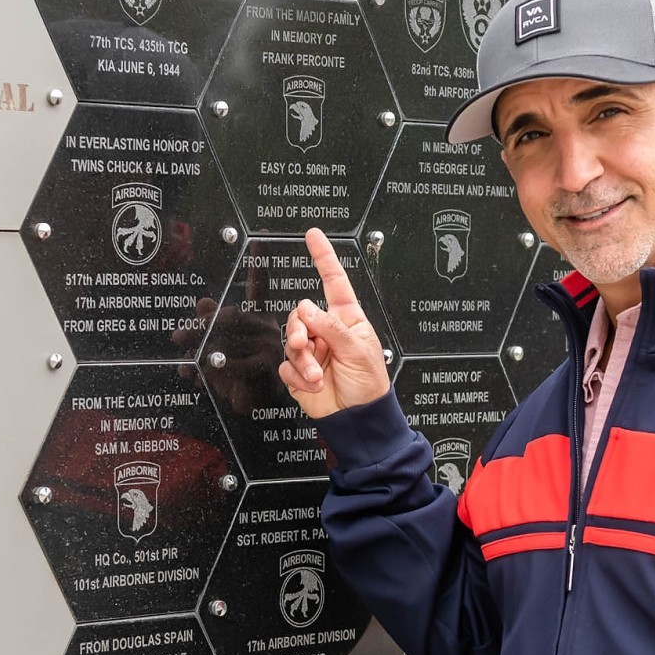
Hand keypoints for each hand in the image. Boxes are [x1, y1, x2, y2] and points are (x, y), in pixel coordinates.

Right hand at [278, 228, 390, 418]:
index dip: (323, 257)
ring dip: (302, 359)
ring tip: (317, 373)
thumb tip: (308, 310)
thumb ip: (332, 328)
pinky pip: (286, 365)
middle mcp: (327, 331)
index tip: (313, 235)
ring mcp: (312, 351)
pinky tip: (313, 385)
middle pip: (301, 313)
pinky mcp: (299, 371)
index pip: (334, 281)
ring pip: (291, 340)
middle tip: (308, 345)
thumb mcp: (357, 350)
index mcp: (347, 319)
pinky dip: (298, 376)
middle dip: (301, 330)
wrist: (357, 418)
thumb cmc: (368, 385)